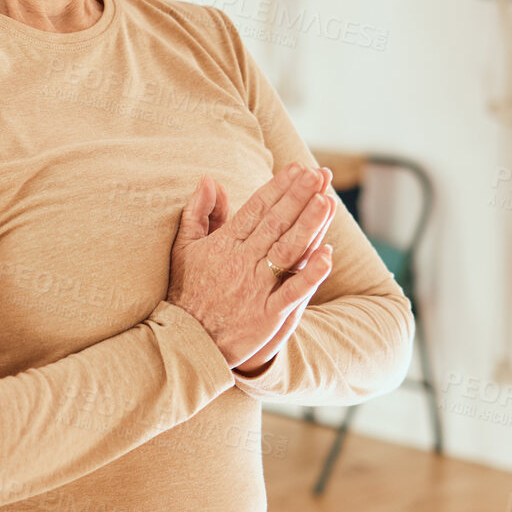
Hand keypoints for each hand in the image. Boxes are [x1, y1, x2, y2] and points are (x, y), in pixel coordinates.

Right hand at [167, 163, 336, 368]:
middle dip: (298, 197)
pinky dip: (310, 273)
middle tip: (318, 174)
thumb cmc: (185, 294)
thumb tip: (208, 179)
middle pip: (276, 224)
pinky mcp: (267, 314)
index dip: (278, 187)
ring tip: (327, 201)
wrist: (185, 342)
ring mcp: (256, 288)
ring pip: (287, 250)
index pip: (256, 209)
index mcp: (224, 244)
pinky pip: (293, 291)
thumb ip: (198, 213)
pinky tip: (327, 254)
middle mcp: (242, 262)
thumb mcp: (184, 248)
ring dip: (308, 225)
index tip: (298, 169)